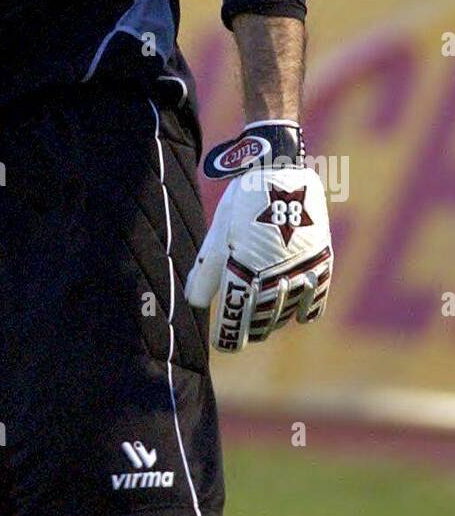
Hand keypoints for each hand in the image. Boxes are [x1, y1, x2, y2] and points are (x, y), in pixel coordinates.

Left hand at [185, 124, 332, 352]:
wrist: (282, 170)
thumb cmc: (243, 201)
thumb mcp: (220, 231)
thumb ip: (208, 270)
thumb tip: (194, 303)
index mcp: (242, 268)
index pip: (234, 317)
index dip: (228, 336)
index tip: (224, 344)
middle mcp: (273, 275)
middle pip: (261, 320)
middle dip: (249, 328)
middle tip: (242, 330)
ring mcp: (300, 271)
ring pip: (286, 314)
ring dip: (273, 321)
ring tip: (264, 321)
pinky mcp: (321, 263)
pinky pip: (315, 301)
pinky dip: (304, 311)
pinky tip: (296, 314)